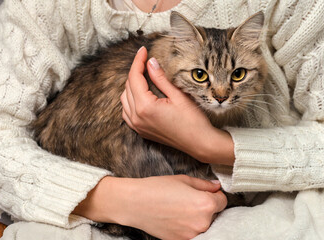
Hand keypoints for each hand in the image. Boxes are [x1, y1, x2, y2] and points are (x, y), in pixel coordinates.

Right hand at [73, 175, 226, 239]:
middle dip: (207, 207)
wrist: (135, 203)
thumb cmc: (158, 188)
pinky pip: (193, 233)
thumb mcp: (184, 180)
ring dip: (199, 218)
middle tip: (190, 200)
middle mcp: (202, 222)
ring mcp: (192, 235)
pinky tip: (177, 218)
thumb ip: (204, 184)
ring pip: (205, 225)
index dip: (215, 195)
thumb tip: (217, 187)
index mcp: (205, 204)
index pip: (223, 201)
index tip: (207, 193)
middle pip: (215, 214)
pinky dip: (189, 227)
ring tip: (182, 209)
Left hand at [121, 47, 234, 164]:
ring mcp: (137, 126)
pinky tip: (139, 95)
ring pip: (125, 99)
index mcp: (145, 107)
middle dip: (135, 71)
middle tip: (145, 60)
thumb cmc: (192, 121)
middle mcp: (136, 117)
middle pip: (128, 87)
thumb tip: (150, 62)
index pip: (134, 77)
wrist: (199, 143)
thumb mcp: (178, 96)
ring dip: (131, 86)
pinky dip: (130, 100)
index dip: (138, 61)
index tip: (143, 50)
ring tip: (143, 75)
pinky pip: (127, 112)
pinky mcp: (141, 131)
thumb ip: (160, 78)